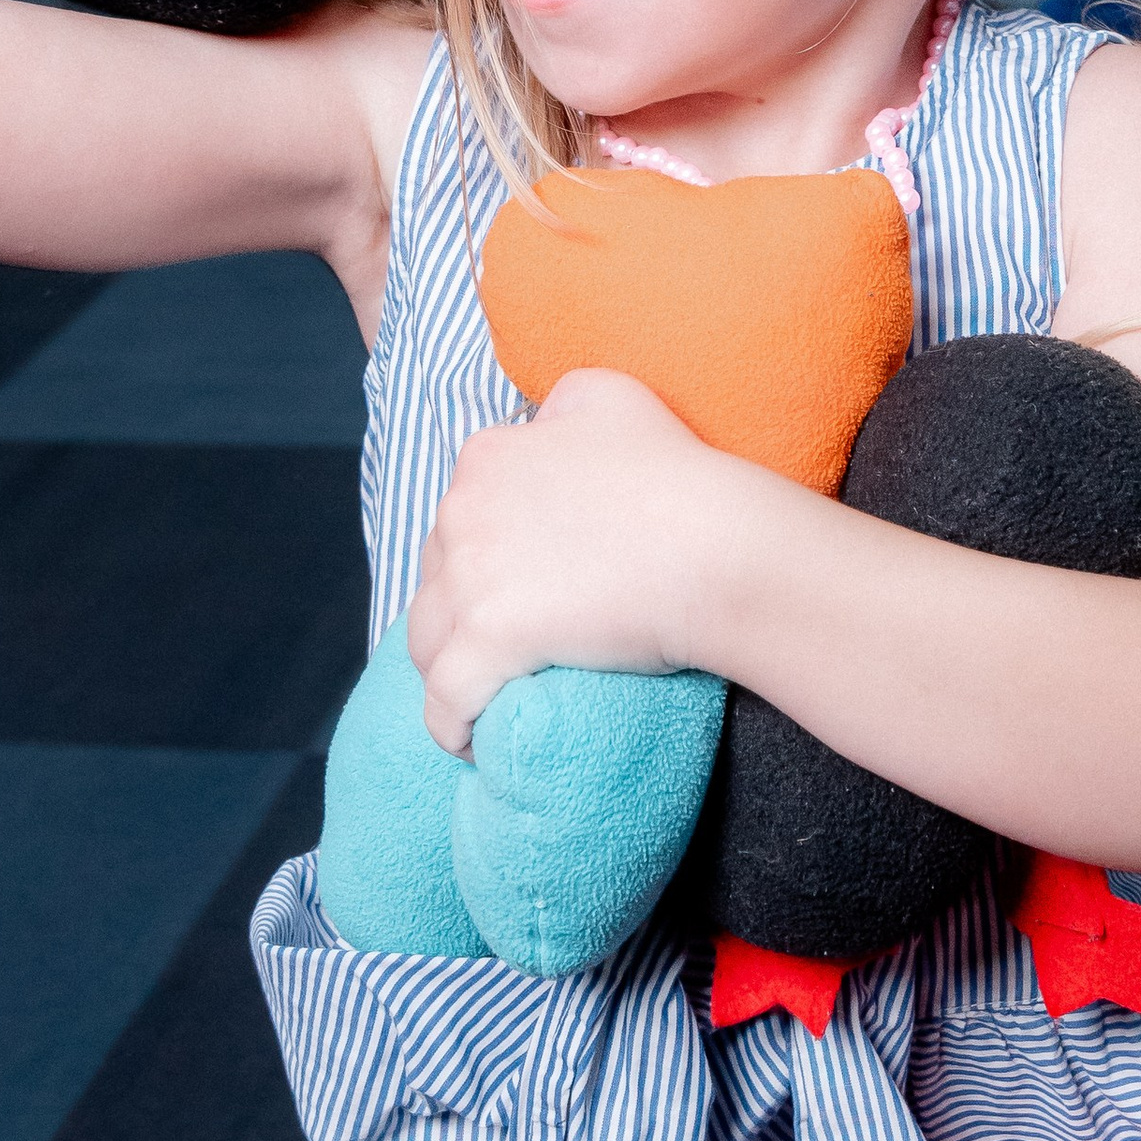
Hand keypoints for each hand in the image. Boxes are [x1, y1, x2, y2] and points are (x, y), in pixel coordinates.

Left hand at [405, 369, 744, 753]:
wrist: (714, 546)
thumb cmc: (679, 475)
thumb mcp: (613, 398)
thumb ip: (563, 401)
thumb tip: (544, 417)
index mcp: (487, 457)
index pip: (458, 515)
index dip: (481, 554)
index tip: (517, 584)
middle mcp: (461, 511)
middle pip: (436, 576)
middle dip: (460, 611)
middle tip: (507, 642)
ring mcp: (469, 578)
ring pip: (426, 640)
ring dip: (446, 668)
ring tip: (482, 694)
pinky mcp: (488, 641)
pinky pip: (445, 701)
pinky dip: (450, 726)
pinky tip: (470, 742)